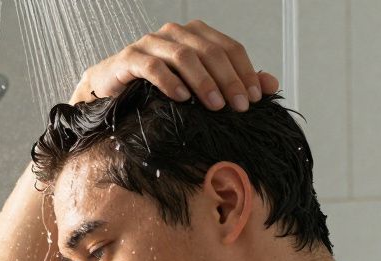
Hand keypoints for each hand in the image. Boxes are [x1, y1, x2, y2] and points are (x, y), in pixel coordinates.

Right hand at [71, 19, 278, 110]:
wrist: (109, 94)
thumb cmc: (156, 91)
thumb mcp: (198, 88)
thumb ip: (233, 83)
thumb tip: (271, 84)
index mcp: (195, 35)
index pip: (229, 47)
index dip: (245, 72)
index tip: (255, 99)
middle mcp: (174, 33)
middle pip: (210, 50)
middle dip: (229, 79)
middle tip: (240, 107)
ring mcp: (150, 43)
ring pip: (184, 55)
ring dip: (204, 82)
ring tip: (215, 106)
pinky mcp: (129, 58)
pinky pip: (152, 66)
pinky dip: (170, 82)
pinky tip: (182, 98)